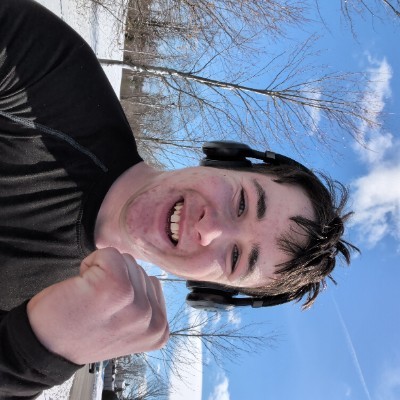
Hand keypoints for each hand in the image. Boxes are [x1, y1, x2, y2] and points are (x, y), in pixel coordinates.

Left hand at [27, 248, 168, 363]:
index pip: (152, 283)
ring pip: (127, 260)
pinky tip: (82, 286)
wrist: (45, 347)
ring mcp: (136, 303)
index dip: (126, 290)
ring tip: (90, 298)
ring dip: (104, 272)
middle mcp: (152, 319)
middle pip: (140, 270)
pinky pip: (110, 253)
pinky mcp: (116, 286)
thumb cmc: (81, 333)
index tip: (109, 313)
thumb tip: (149, 277)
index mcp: (158, 330)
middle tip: (96, 307)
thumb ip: (144, 306)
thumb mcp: (127, 328)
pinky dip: (91, 262)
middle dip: (116, 280)